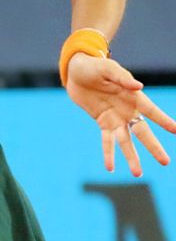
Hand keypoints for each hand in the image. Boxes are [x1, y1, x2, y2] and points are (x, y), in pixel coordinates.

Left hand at [65, 53, 175, 176]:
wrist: (75, 71)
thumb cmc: (95, 66)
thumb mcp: (107, 68)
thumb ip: (122, 78)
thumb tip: (138, 87)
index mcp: (133, 96)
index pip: (151, 111)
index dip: (163, 120)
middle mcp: (128, 110)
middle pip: (142, 132)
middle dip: (153, 147)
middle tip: (165, 162)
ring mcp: (115, 118)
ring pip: (126, 141)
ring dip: (131, 156)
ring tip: (137, 173)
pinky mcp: (102, 122)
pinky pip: (106, 140)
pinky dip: (108, 153)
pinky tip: (110, 167)